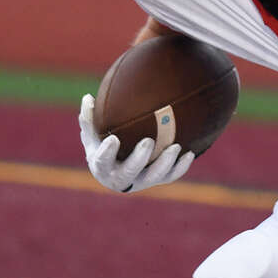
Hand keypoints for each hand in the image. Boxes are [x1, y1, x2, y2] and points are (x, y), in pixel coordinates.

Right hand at [78, 94, 194, 192]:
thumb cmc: (103, 145)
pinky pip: (171, 176)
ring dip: (165, 163)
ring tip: (175, 147)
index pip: (102, 161)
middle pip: (130, 172)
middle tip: (149, 141)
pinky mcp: (158, 180)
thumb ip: (89, 118)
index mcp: (102, 166)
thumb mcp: (93, 134)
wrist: (118, 167)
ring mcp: (141, 180)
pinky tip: (189, 153)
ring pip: (154, 176)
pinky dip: (181, 167)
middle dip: (139, 159)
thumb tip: (88, 97)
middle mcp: (121, 178)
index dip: (107, 153)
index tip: (114, 139)